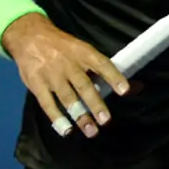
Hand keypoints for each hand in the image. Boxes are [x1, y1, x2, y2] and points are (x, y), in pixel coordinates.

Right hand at [0, 13, 129, 138]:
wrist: (30, 37)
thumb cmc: (65, 48)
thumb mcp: (85, 52)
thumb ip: (107, 71)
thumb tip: (138, 87)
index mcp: (85, 53)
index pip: (102, 64)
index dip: (114, 77)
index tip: (125, 91)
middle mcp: (70, 64)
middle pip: (84, 85)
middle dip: (95, 104)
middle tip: (106, 120)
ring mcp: (52, 75)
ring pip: (68, 97)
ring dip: (79, 115)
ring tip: (91, 131)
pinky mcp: (37, 84)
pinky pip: (47, 104)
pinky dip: (57, 118)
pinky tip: (66, 131)